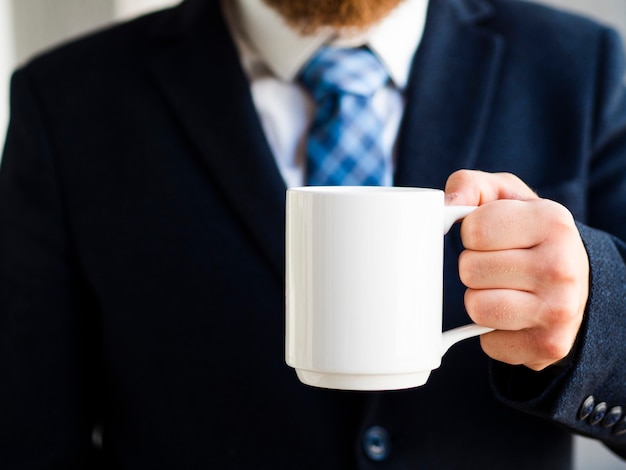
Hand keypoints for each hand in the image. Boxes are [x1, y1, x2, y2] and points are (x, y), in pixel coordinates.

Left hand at [445, 170, 588, 370]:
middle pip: (469, 269)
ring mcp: (559, 310)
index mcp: (552, 221)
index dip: (472, 233)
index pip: (473, 230)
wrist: (573, 282)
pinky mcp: (548, 346)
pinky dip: (491, 331)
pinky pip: (487, 342)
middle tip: (498, 265)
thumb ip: (470, 186)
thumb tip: (444, 205)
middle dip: (474, 267)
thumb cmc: (527, 234)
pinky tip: (513, 317)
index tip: (491, 236)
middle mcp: (562, 266)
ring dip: (479, 299)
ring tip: (504, 289)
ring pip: (475, 307)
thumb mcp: (504, 197)